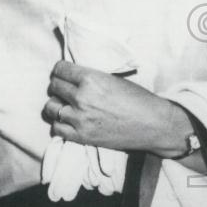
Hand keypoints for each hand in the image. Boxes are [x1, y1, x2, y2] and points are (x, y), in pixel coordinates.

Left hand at [43, 61, 189, 157]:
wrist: (155, 125)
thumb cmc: (138, 99)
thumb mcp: (113, 78)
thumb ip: (90, 76)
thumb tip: (71, 74)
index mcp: (91, 79)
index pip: (59, 69)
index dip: (61, 71)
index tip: (64, 74)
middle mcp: (82, 97)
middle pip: (54, 86)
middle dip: (59, 86)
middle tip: (66, 89)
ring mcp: (80, 118)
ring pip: (51, 107)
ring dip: (57, 105)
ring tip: (66, 105)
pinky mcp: (82, 136)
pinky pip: (56, 128)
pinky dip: (60, 124)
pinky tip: (69, 121)